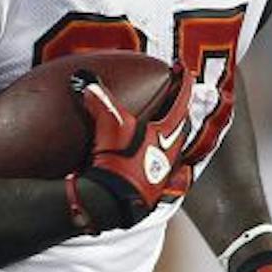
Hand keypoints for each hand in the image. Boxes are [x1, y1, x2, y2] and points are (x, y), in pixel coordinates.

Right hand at [71, 65, 192, 229]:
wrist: (110, 201)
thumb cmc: (118, 162)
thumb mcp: (109, 125)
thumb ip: (99, 100)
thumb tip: (86, 81)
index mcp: (166, 134)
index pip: (181, 102)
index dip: (183, 83)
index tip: (184, 69)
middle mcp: (170, 154)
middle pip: (180, 127)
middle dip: (179, 111)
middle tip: (174, 99)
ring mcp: (162, 175)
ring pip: (173, 150)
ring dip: (169, 137)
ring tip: (159, 129)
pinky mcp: (151, 191)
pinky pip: (161, 171)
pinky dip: (157, 161)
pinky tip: (150, 162)